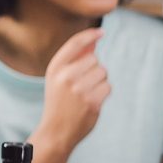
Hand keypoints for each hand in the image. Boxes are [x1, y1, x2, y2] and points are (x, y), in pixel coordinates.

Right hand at [37, 28, 109, 154]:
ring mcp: (79, 89)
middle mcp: (65, 76)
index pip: (75, 43)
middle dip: (94, 69)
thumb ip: (74, 60)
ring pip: (103, 72)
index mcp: (55, 68)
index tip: (101, 32)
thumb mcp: (58, 79)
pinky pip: (107, 86)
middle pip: (94, 59)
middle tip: (83, 84)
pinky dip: (103, 92)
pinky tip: (92, 101)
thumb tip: (93, 42)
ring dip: (100, 81)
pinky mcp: (92, 101)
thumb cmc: (59, 102)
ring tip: (87, 92)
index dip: (90, 35)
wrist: (56, 130)